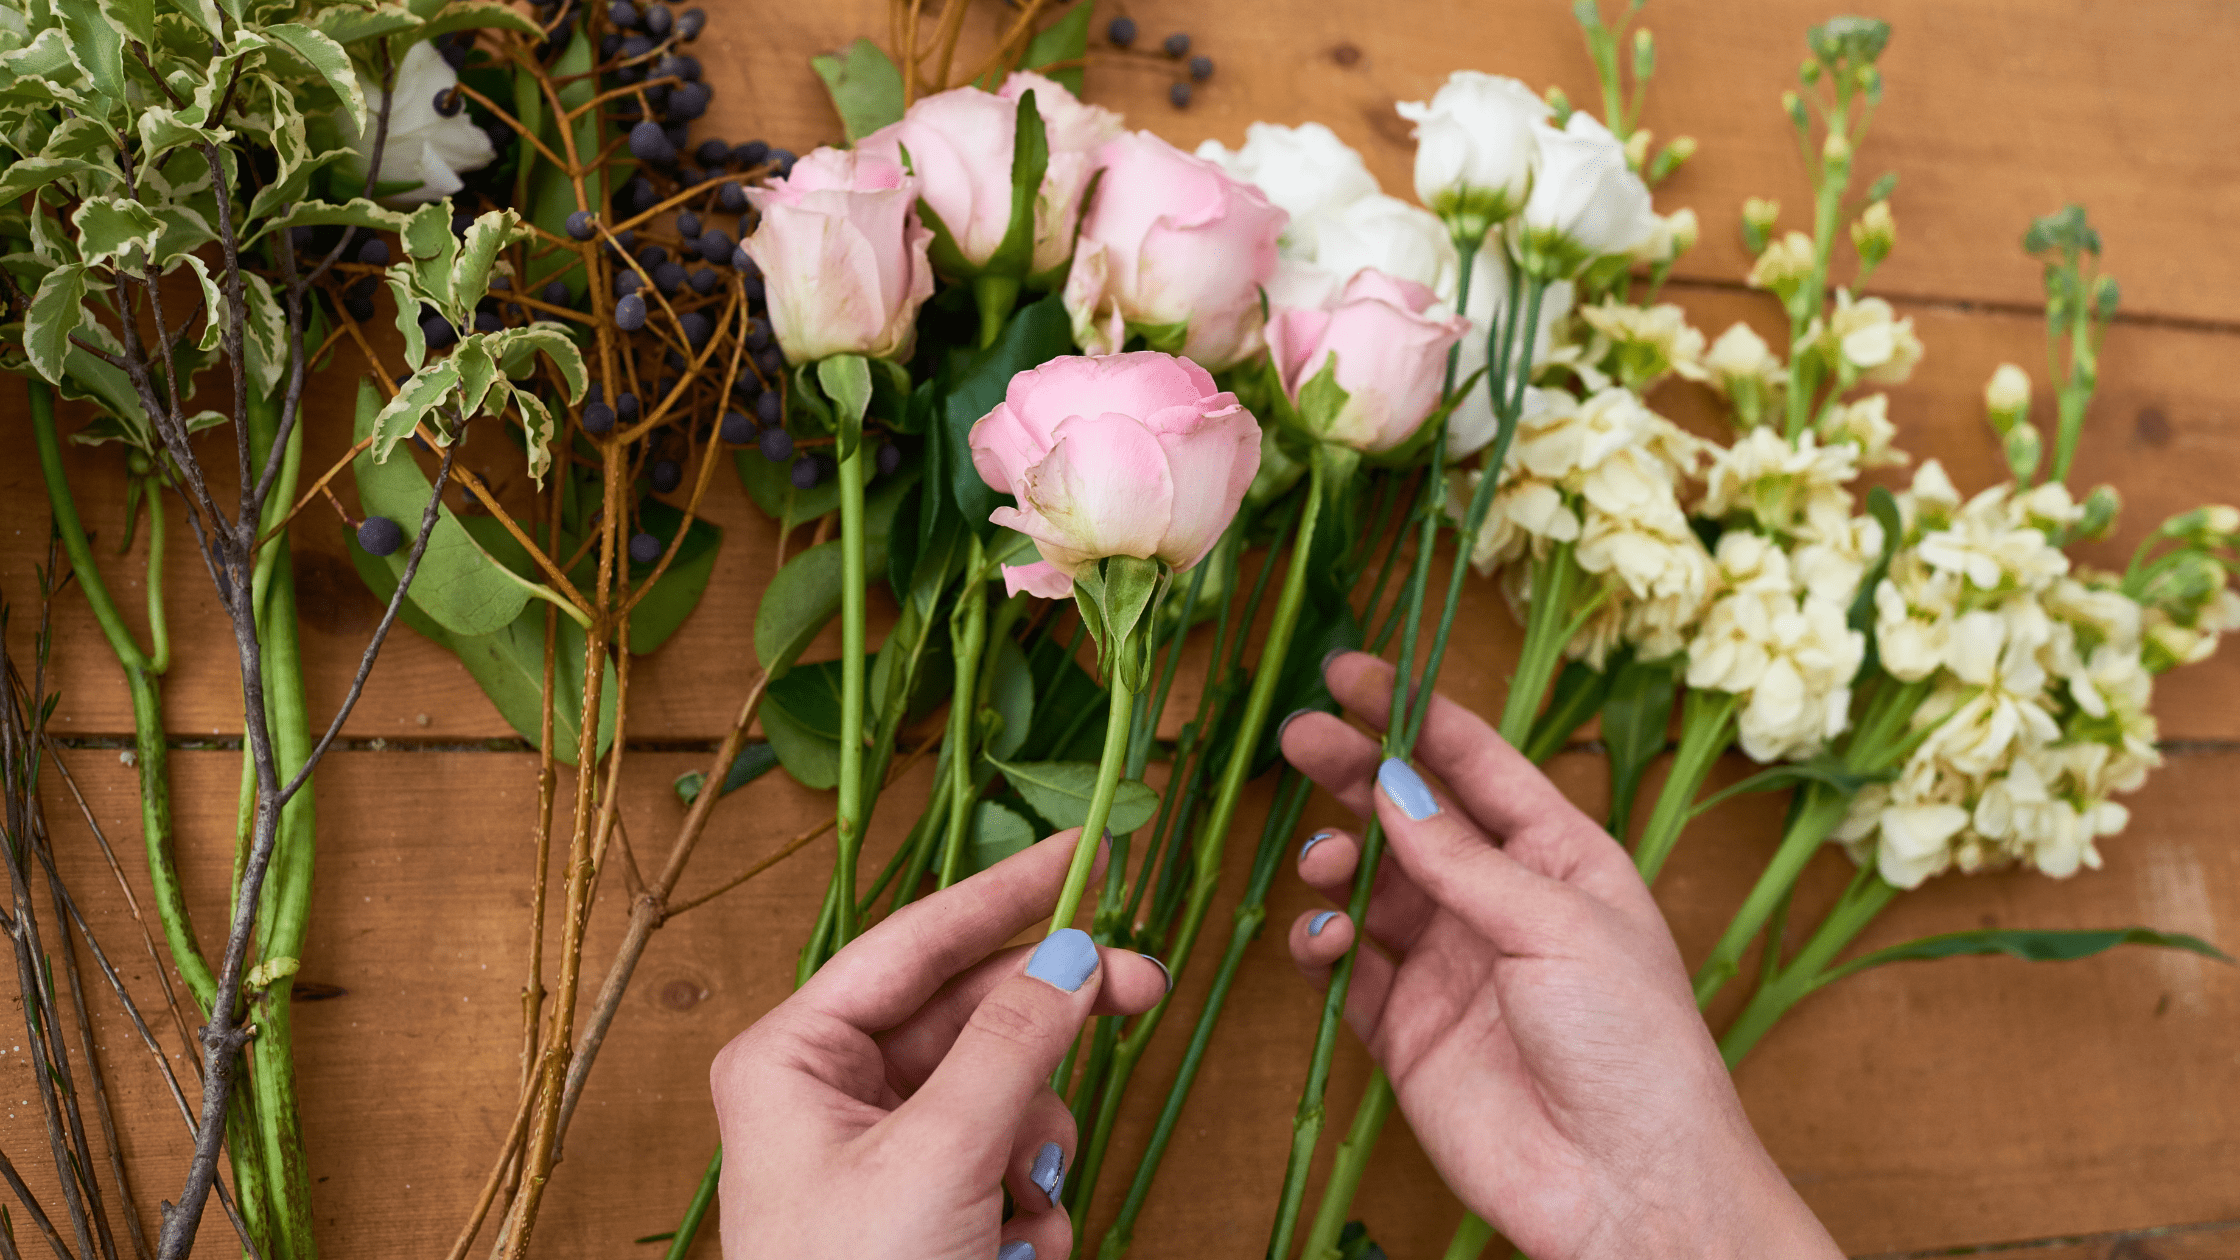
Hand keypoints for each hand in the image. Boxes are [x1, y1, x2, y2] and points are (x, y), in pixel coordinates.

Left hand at [709, 831, 1169, 1259]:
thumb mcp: (938, 1159)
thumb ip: (1012, 1045)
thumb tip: (1075, 953)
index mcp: (794, 1057)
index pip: (916, 942)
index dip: (1006, 892)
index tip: (1089, 850)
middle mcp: (833, 1090)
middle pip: (974, 1014)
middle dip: (1049, 1031)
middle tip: (1144, 990)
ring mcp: (883, 1153)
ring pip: (1008, 1093)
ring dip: (1037, 1151)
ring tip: (1013, 1217)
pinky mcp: (927, 1208)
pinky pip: (1011, 1164)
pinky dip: (1028, 1208)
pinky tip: (1006, 1257)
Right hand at [1279, 653, 1841, 1259]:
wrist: (1626, 1187)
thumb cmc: (1633, 1046)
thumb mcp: (1557, 924)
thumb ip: (1462, 856)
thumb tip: (1389, 782)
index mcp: (1560, 856)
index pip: (1473, 763)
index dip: (1410, 711)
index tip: (1348, 671)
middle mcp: (1499, 900)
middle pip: (1409, 813)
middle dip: (1354, 771)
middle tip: (1298, 738)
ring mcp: (1449, 964)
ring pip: (1368, 884)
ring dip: (1339, 859)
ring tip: (1328, 862)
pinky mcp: (1404, 1029)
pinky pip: (1344, 968)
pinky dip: (1320, 943)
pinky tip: (1322, 939)